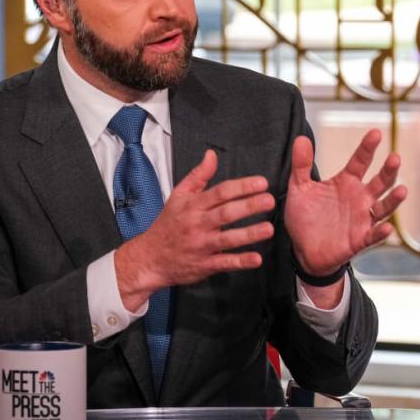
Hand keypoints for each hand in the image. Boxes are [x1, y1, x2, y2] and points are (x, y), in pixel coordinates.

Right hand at [115, 149, 274, 310]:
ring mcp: (202, 245)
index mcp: (193, 205)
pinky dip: (240, 261)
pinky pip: (224, 262)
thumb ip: (198, 176)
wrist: (150, 258)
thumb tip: (212, 155)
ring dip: (249, 234)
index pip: (220, 192)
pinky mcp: (204, 265)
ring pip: (228, 238)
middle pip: (226, 213)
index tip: (261, 182)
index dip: (242, 186)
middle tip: (269, 201)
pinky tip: (256, 258)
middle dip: (249, 206)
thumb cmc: (167, 224)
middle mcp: (198, 224)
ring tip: (268, 228)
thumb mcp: (178, 195)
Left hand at [285, 129, 406, 276]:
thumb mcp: (299, 188)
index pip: (360, 161)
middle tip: (395, 157)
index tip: (376, 133)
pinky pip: (373, 235)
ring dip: (393, 200)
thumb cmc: (305, 217)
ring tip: (402, 190)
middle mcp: (359, 198)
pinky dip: (380, 232)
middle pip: (380, 182)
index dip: (367, 148)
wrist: (302, 249)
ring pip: (383, 207)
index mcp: (346, 182)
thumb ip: (301, 165)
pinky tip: (387, 227)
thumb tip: (300, 138)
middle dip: (388, 171)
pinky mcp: (359, 240)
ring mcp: (362, 219)